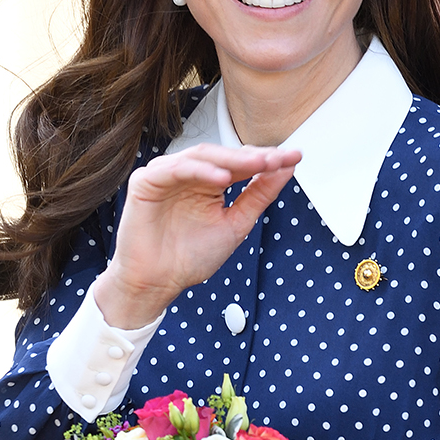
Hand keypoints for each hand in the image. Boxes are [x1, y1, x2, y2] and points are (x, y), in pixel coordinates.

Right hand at [94, 143, 300, 327]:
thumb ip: (259, 195)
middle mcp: (189, 175)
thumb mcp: (236, 224)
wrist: (157, 283)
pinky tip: (221, 178)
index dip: (267, 160)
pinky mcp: (146, 182)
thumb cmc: (188, 257)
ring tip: (256, 164)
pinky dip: (199, 170)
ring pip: (201, 157)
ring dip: (231, 159)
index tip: (293, 158)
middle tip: (276, 160)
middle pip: (224, 156)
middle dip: (252, 157)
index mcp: (209, 182)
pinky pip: (175, 169)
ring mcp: (167, 175)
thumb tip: (285, 169)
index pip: (241, 164)